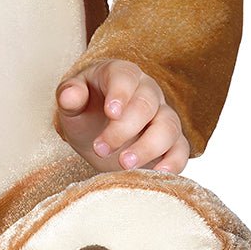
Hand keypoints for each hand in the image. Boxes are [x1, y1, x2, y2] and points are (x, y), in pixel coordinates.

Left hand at [56, 59, 189, 174]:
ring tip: (124, 164)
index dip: (120, 93)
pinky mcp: (173, 141)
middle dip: (124, 128)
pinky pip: (181, 149)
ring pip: (168, 125)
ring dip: (148, 147)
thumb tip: (70, 95)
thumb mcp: (71, 105)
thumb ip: (69, 97)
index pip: (125, 76)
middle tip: (101, 149)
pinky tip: (158, 174)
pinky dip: (174, 162)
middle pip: (146, 104)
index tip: (111, 113)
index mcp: (120, 74)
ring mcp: (163, 115)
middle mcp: (147, 91)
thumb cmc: (84, 113)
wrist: (96, 135)